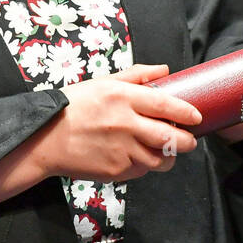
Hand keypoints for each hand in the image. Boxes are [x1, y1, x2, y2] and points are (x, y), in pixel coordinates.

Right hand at [31, 64, 201, 180]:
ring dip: (167, 157)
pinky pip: (140, 171)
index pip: (164, 104)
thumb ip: (136, 76)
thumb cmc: (73, 107)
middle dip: (186, 141)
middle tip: (189, 140)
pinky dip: (144, 166)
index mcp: (122, 98)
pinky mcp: (115, 170)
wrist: (45, 138)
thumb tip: (164, 71)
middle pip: (170, 137)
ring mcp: (121, 149)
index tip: (197, 116)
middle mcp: (124, 123)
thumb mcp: (102, 82)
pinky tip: (138, 157)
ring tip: (166, 152)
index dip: (185, 111)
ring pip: (159, 159)